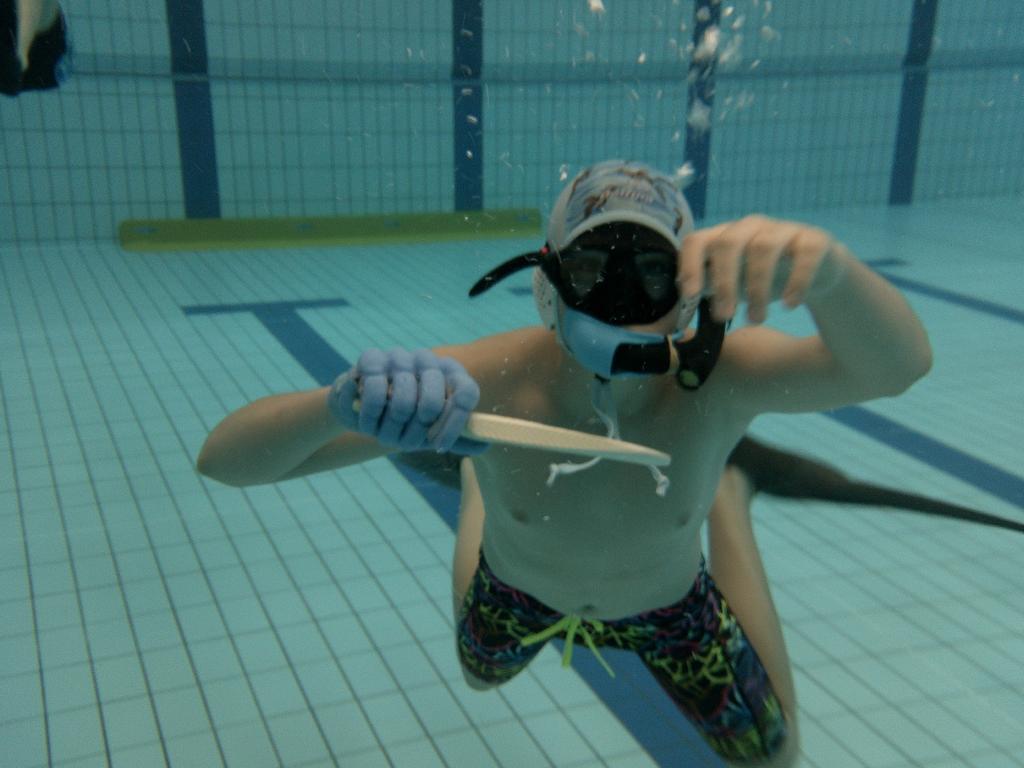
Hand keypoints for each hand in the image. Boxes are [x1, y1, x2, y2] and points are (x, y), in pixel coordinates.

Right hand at [327, 349, 487, 454]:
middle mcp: (428, 360)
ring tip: (384, 435)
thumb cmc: (403, 419)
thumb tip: (484, 445)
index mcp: (450, 372)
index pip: (465, 394)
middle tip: (405, 443)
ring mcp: (400, 356)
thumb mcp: (430, 430)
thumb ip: (456, 437)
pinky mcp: (372, 358)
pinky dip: (371, 417)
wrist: (361, 407)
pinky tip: (368, 424)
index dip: (454, 425)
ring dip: (391, 429)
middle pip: (432, 403)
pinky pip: (375, 392)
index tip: (439, 447)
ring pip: (402, 402)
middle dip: (417, 433)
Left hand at [679, 215, 844, 323]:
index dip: (690, 266)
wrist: (815, 271)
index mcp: (723, 237)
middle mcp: (750, 228)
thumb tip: (674, 316)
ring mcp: (782, 230)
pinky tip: (789, 305)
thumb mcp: (730, 285)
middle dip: (723, 282)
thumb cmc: (761, 277)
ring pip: (763, 249)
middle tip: (724, 315)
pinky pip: (804, 254)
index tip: (691, 297)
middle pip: (728, 243)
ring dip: (757, 289)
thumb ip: (704, 292)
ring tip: (756, 319)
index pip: (697, 240)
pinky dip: (796, 281)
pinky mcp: (813, 240)